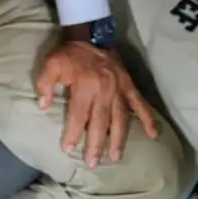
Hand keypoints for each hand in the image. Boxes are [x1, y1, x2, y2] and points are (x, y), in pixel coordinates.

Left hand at [35, 40, 157, 167]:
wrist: (91, 35)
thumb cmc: (69, 54)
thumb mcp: (51, 64)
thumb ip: (45, 84)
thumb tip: (43, 105)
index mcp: (85, 84)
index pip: (78, 114)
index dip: (72, 132)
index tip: (68, 149)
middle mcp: (104, 89)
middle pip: (100, 122)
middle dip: (95, 144)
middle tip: (92, 163)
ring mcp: (119, 89)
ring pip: (120, 118)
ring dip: (118, 139)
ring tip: (115, 157)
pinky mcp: (129, 86)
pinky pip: (140, 104)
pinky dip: (148, 119)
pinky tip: (153, 134)